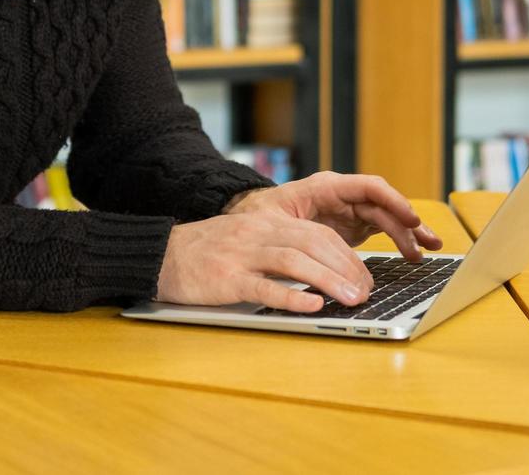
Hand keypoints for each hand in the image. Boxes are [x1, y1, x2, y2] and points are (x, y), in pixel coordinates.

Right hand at [155, 210, 376, 312]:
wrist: (161, 254)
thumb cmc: (206, 252)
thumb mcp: (247, 238)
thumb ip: (280, 248)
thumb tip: (323, 270)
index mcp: (267, 222)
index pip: (318, 232)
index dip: (347, 255)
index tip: (365, 277)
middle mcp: (258, 233)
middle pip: (313, 243)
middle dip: (347, 268)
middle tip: (367, 292)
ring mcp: (242, 255)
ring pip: (294, 261)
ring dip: (329, 281)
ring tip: (352, 300)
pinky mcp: (226, 279)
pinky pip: (263, 287)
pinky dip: (291, 296)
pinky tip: (312, 305)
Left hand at [223, 171, 443, 259]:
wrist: (254, 220)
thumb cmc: (262, 215)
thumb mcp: (273, 219)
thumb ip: (298, 228)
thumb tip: (315, 245)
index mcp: (326, 187)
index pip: (367, 187)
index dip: (391, 200)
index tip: (410, 217)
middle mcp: (343, 195)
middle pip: (383, 204)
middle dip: (407, 222)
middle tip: (425, 242)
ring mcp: (350, 210)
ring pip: (388, 218)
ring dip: (410, 233)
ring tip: (429, 249)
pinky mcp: (354, 225)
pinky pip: (384, 229)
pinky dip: (401, 240)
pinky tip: (416, 252)